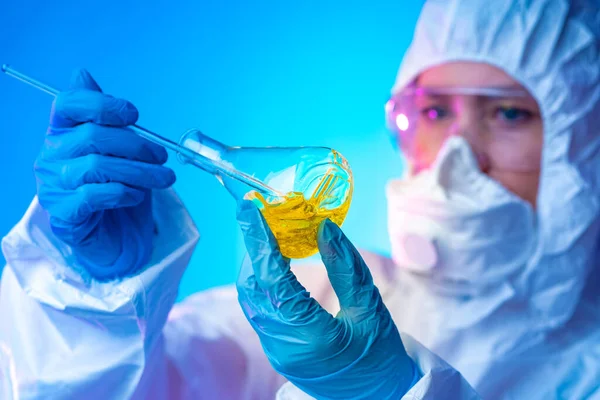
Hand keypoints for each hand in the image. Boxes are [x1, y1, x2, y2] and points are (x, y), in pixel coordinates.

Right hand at [34, 69, 175, 279]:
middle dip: (136, 145)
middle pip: (92, 136)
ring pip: (96, 167)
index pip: (68, 104)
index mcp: (62, 133)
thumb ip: (105, 118)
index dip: (102, 103)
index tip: (134, 115)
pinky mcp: (64, 215)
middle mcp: (51, 156)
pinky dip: (123, 193)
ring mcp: (53, 186)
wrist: (117, 237)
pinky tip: (137, 196)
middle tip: (163, 157)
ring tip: (164, 178)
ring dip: (139, 171)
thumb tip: (81, 72)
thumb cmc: (118, 189)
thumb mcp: (119, 151)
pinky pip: (93, 196)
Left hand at [236, 201, 417, 398]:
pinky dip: (264, 281)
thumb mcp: (370, 308)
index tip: (249, 208)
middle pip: (253, 288)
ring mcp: (276, 352)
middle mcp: (283, 346)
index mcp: (309, 337)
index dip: (259, 240)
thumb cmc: (383, 357)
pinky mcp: (277, 352)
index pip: (273, 279)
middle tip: (263, 215)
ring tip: (271, 233)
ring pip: (252, 298)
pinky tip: (277, 262)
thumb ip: (345, 266)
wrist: (381, 399)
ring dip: (257, 264)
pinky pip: (260, 309)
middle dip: (254, 248)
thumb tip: (324, 227)